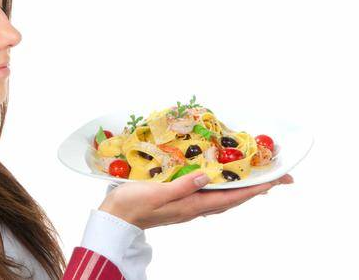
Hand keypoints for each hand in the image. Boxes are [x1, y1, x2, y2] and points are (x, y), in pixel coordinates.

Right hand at [98, 171, 293, 229]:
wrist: (116, 218)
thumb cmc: (133, 204)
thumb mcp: (158, 193)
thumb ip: (183, 185)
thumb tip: (208, 176)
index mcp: (192, 205)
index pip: (232, 197)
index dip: (255, 189)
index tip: (276, 181)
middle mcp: (195, 207)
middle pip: (234, 199)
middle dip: (257, 189)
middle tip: (277, 178)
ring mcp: (188, 206)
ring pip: (224, 198)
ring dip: (243, 189)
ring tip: (257, 179)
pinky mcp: (180, 202)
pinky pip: (210, 195)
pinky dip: (224, 188)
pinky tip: (221, 181)